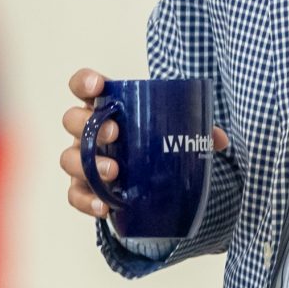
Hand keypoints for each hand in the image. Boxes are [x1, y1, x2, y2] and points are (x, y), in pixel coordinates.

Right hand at [59, 68, 227, 221]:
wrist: (147, 184)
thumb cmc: (153, 145)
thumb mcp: (175, 133)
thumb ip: (197, 131)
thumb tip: (219, 140)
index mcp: (106, 107)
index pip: (83, 86)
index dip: (83, 81)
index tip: (98, 85)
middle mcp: (87, 131)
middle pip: (72, 121)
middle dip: (88, 125)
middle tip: (115, 133)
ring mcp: (81, 160)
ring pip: (68, 158)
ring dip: (88, 164)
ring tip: (115, 172)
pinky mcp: (84, 190)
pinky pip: (75, 195)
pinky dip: (88, 201)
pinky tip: (105, 206)